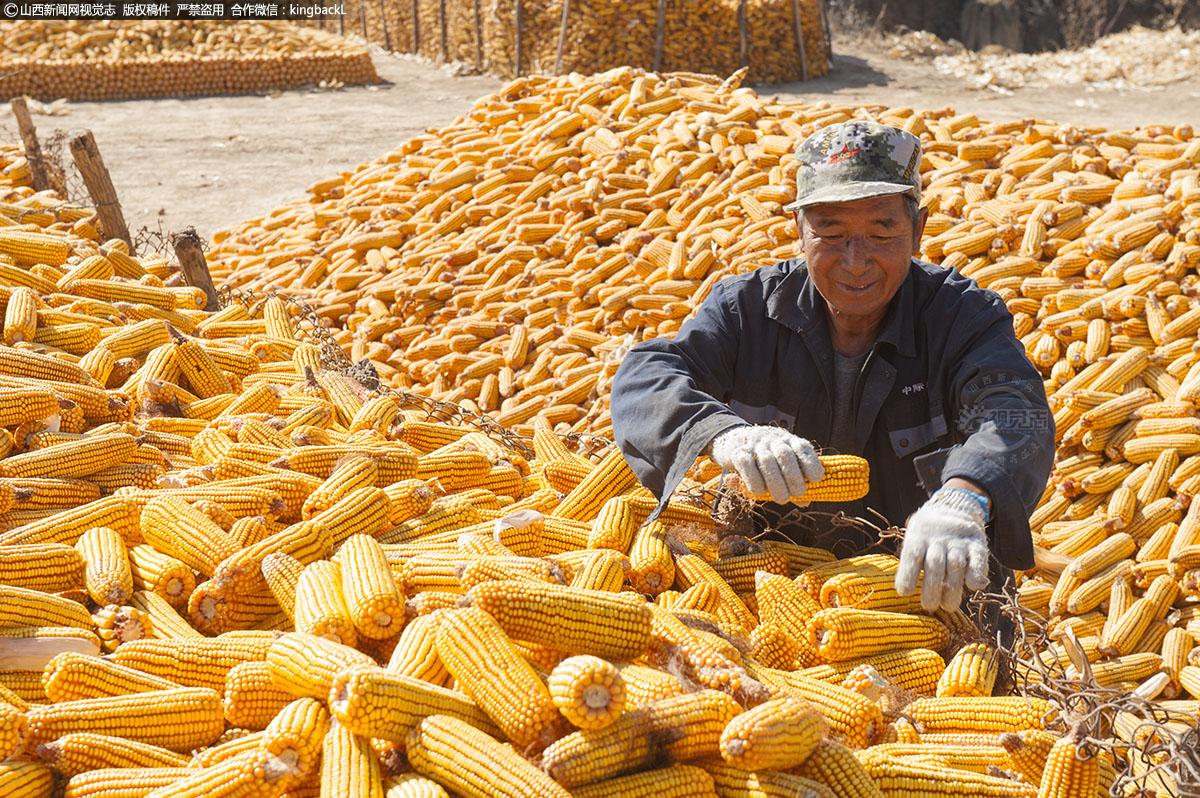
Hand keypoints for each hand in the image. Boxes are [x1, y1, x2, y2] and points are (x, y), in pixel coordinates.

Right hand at [709, 425, 823, 504]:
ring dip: (776, 484)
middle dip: (794, 478)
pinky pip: (747, 466)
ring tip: (782, 499)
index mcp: (789, 440)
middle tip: (797, 493)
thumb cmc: (764, 460)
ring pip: (767, 462)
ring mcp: (754, 445)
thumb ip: (794, 482)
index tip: (815, 479)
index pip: (802, 448)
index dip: (811, 463)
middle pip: (784, 456)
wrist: (733, 441)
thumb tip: (805, 502)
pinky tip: (759, 492)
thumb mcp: (782, 466)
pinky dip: (755, 482)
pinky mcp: (737, 452)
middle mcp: (773, 439)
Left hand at [895, 487, 989, 611]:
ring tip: (949, 606)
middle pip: (934, 564)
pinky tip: (973, 586)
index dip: (907, 575)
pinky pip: (978, 558)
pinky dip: (977, 572)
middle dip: (932, 587)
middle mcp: (938, 540)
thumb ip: (911, 560)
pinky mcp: (976, 545)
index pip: (911, 556)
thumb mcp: (914, 539)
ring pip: (955, 564)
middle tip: (929, 606)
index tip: (904, 593)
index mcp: (918, 537)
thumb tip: (903, 591)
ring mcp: (958, 542)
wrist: (955, 508)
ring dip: (952, 587)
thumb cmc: (927, 535)